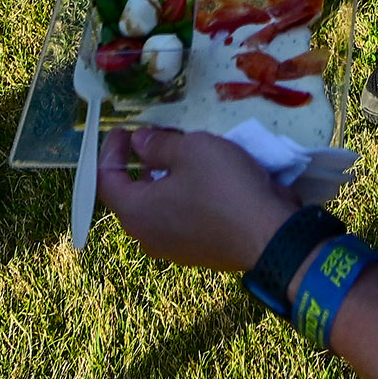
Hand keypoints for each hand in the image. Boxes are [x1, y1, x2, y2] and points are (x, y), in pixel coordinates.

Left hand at [96, 123, 297, 270]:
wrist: (271, 234)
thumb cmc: (224, 187)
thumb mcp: (191, 150)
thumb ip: (158, 145)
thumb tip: (139, 144)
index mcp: (135, 213)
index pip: (106, 179)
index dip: (112, 149)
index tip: (126, 128)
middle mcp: (147, 236)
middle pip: (133, 194)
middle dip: (141, 163)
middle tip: (159, 136)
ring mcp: (174, 248)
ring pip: (159, 206)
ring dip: (166, 178)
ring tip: (186, 153)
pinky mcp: (198, 250)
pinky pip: (181, 217)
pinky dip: (185, 195)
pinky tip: (206, 178)